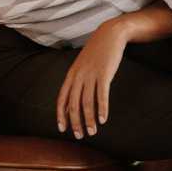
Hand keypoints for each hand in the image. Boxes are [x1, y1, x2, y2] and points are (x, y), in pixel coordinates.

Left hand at [56, 22, 127, 138]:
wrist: (110, 34)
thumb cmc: (98, 51)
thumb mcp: (83, 64)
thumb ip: (78, 78)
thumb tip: (76, 93)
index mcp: (71, 75)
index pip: (61, 99)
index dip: (61, 115)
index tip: (63, 129)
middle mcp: (78, 76)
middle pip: (73, 104)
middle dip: (75, 122)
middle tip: (80, 135)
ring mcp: (91, 75)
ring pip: (87, 102)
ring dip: (89, 119)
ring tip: (92, 132)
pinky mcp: (104, 74)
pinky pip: (101, 95)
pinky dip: (102, 109)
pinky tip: (103, 119)